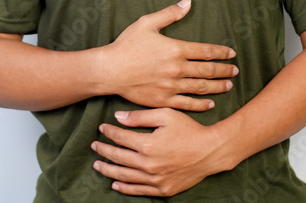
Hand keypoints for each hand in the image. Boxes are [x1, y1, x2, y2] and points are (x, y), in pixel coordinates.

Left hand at [91, 108, 231, 196]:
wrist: (210, 151)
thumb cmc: (189, 129)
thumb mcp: (166, 115)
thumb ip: (141, 116)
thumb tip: (118, 117)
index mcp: (148, 144)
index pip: (120, 138)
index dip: (109, 132)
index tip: (101, 127)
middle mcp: (148, 164)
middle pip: (118, 157)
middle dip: (104, 150)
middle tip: (94, 145)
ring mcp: (155, 179)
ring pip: (124, 176)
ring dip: (108, 170)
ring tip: (98, 165)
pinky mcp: (163, 189)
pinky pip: (139, 190)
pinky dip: (125, 187)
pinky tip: (115, 183)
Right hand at [100, 0, 237, 111]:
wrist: (109, 70)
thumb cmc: (126, 45)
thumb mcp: (147, 23)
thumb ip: (170, 14)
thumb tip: (188, 2)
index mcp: (176, 49)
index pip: (206, 52)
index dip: (221, 53)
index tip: (231, 54)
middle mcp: (177, 69)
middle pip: (208, 71)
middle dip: (224, 70)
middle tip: (235, 71)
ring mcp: (171, 87)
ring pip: (201, 88)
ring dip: (217, 87)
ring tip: (228, 85)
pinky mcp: (163, 100)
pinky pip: (187, 104)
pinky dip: (201, 104)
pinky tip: (210, 104)